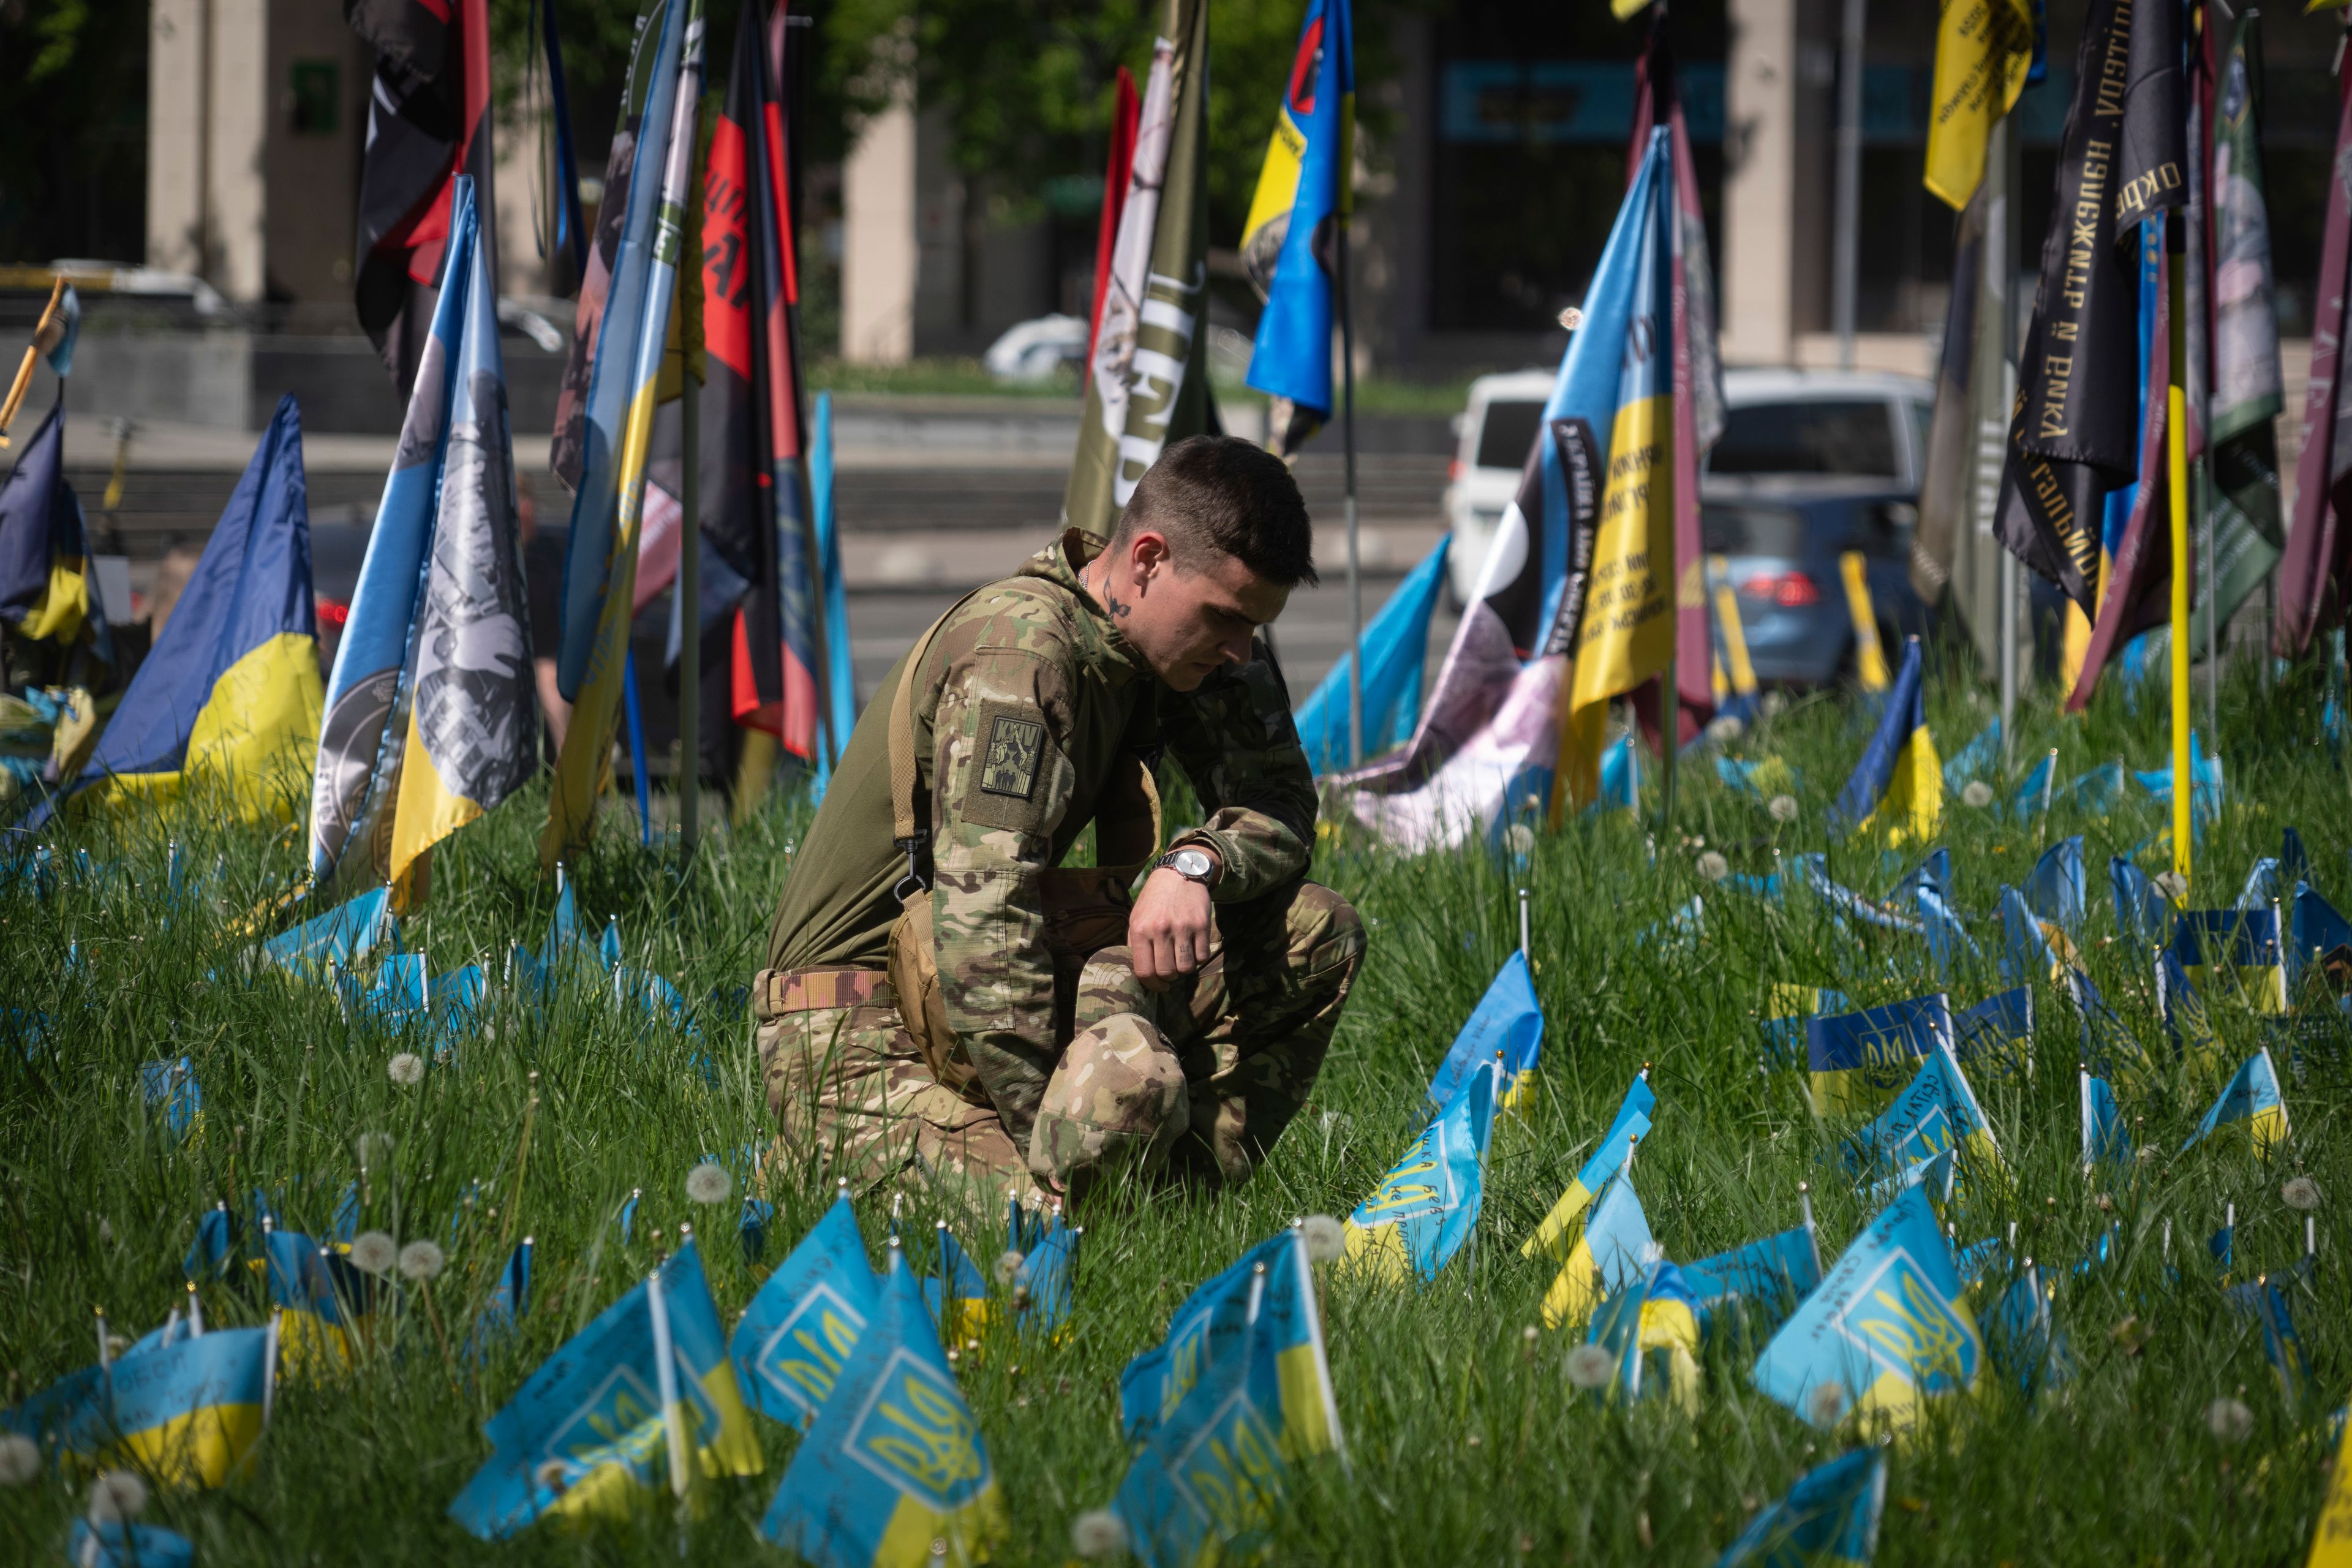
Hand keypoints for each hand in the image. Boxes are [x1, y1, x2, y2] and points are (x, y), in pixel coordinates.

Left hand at [1129, 863, 1216, 991]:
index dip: (1152, 985)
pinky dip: (1198, 958)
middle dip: (1168, 978)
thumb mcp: (1136, 917)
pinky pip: (1202, 957)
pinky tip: (1192, 949)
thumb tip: (1137, 972)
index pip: (1144, 971)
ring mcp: (1183, 927)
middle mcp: (1160, 929)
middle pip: (1166, 973)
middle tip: (1170, 972)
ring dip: (1183, 969)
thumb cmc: (1154, 899)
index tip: (1158, 986)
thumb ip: (1134, 944)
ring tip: (1180, 960)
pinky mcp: (1202, 925)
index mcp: (1140, 929)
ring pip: (1185, 968)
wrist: (1179, 873)